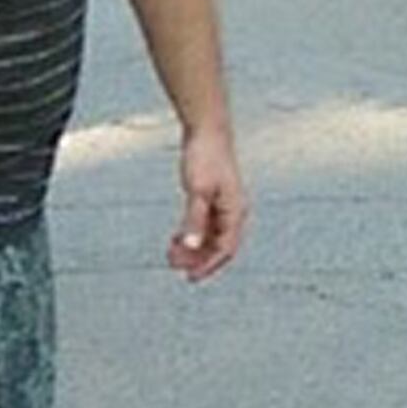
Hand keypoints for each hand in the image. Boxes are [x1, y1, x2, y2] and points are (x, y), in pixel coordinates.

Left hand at [168, 125, 246, 281]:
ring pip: (211, 237)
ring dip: (193, 248)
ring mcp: (224, 205)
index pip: (225, 249)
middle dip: (197, 259)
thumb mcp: (197, 191)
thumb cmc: (205, 157)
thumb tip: (191, 245)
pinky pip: (205, 225)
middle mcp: (233, 211)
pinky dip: (192, 234)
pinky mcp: (213, 198)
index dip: (208, 266)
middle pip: (218, 246)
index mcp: (235, 212)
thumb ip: (194, 219)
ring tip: (171, 254)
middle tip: (173, 265)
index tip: (190, 277)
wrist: (207, 130)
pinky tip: (175, 238)